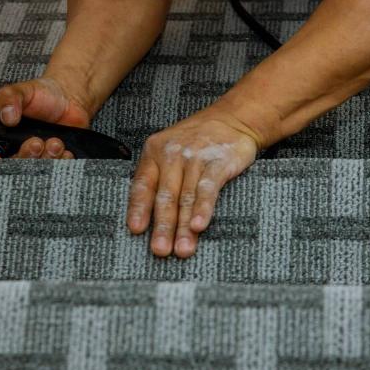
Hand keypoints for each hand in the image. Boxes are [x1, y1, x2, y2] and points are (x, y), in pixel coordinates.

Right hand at [0, 76, 91, 157]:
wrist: (68, 96)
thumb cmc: (42, 94)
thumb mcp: (20, 91)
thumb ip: (8, 99)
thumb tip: (7, 116)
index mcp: (7, 137)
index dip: (4, 159)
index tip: (15, 148)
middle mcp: (23, 149)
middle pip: (20, 165)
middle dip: (29, 156)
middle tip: (37, 143)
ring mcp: (42, 154)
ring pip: (41, 168)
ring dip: (48, 158)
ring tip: (55, 142)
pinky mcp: (58, 156)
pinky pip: (59, 166)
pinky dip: (62, 161)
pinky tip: (65, 151)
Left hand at [126, 109, 259, 257]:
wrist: (233, 118)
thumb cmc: (198, 141)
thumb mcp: (171, 151)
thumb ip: (159, 178)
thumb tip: (147, 219)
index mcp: (155, 152)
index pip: (142, 184)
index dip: (138, 208)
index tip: (136, 230)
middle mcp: (172, 154)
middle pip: (165, 196)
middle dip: (162, 226)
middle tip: (160, 250)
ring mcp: (196, 157)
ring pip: (186, 197)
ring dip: (184, 226)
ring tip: (182, 249)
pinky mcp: (218, 161)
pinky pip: (208, 188)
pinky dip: (203, 208)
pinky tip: (199, 225)